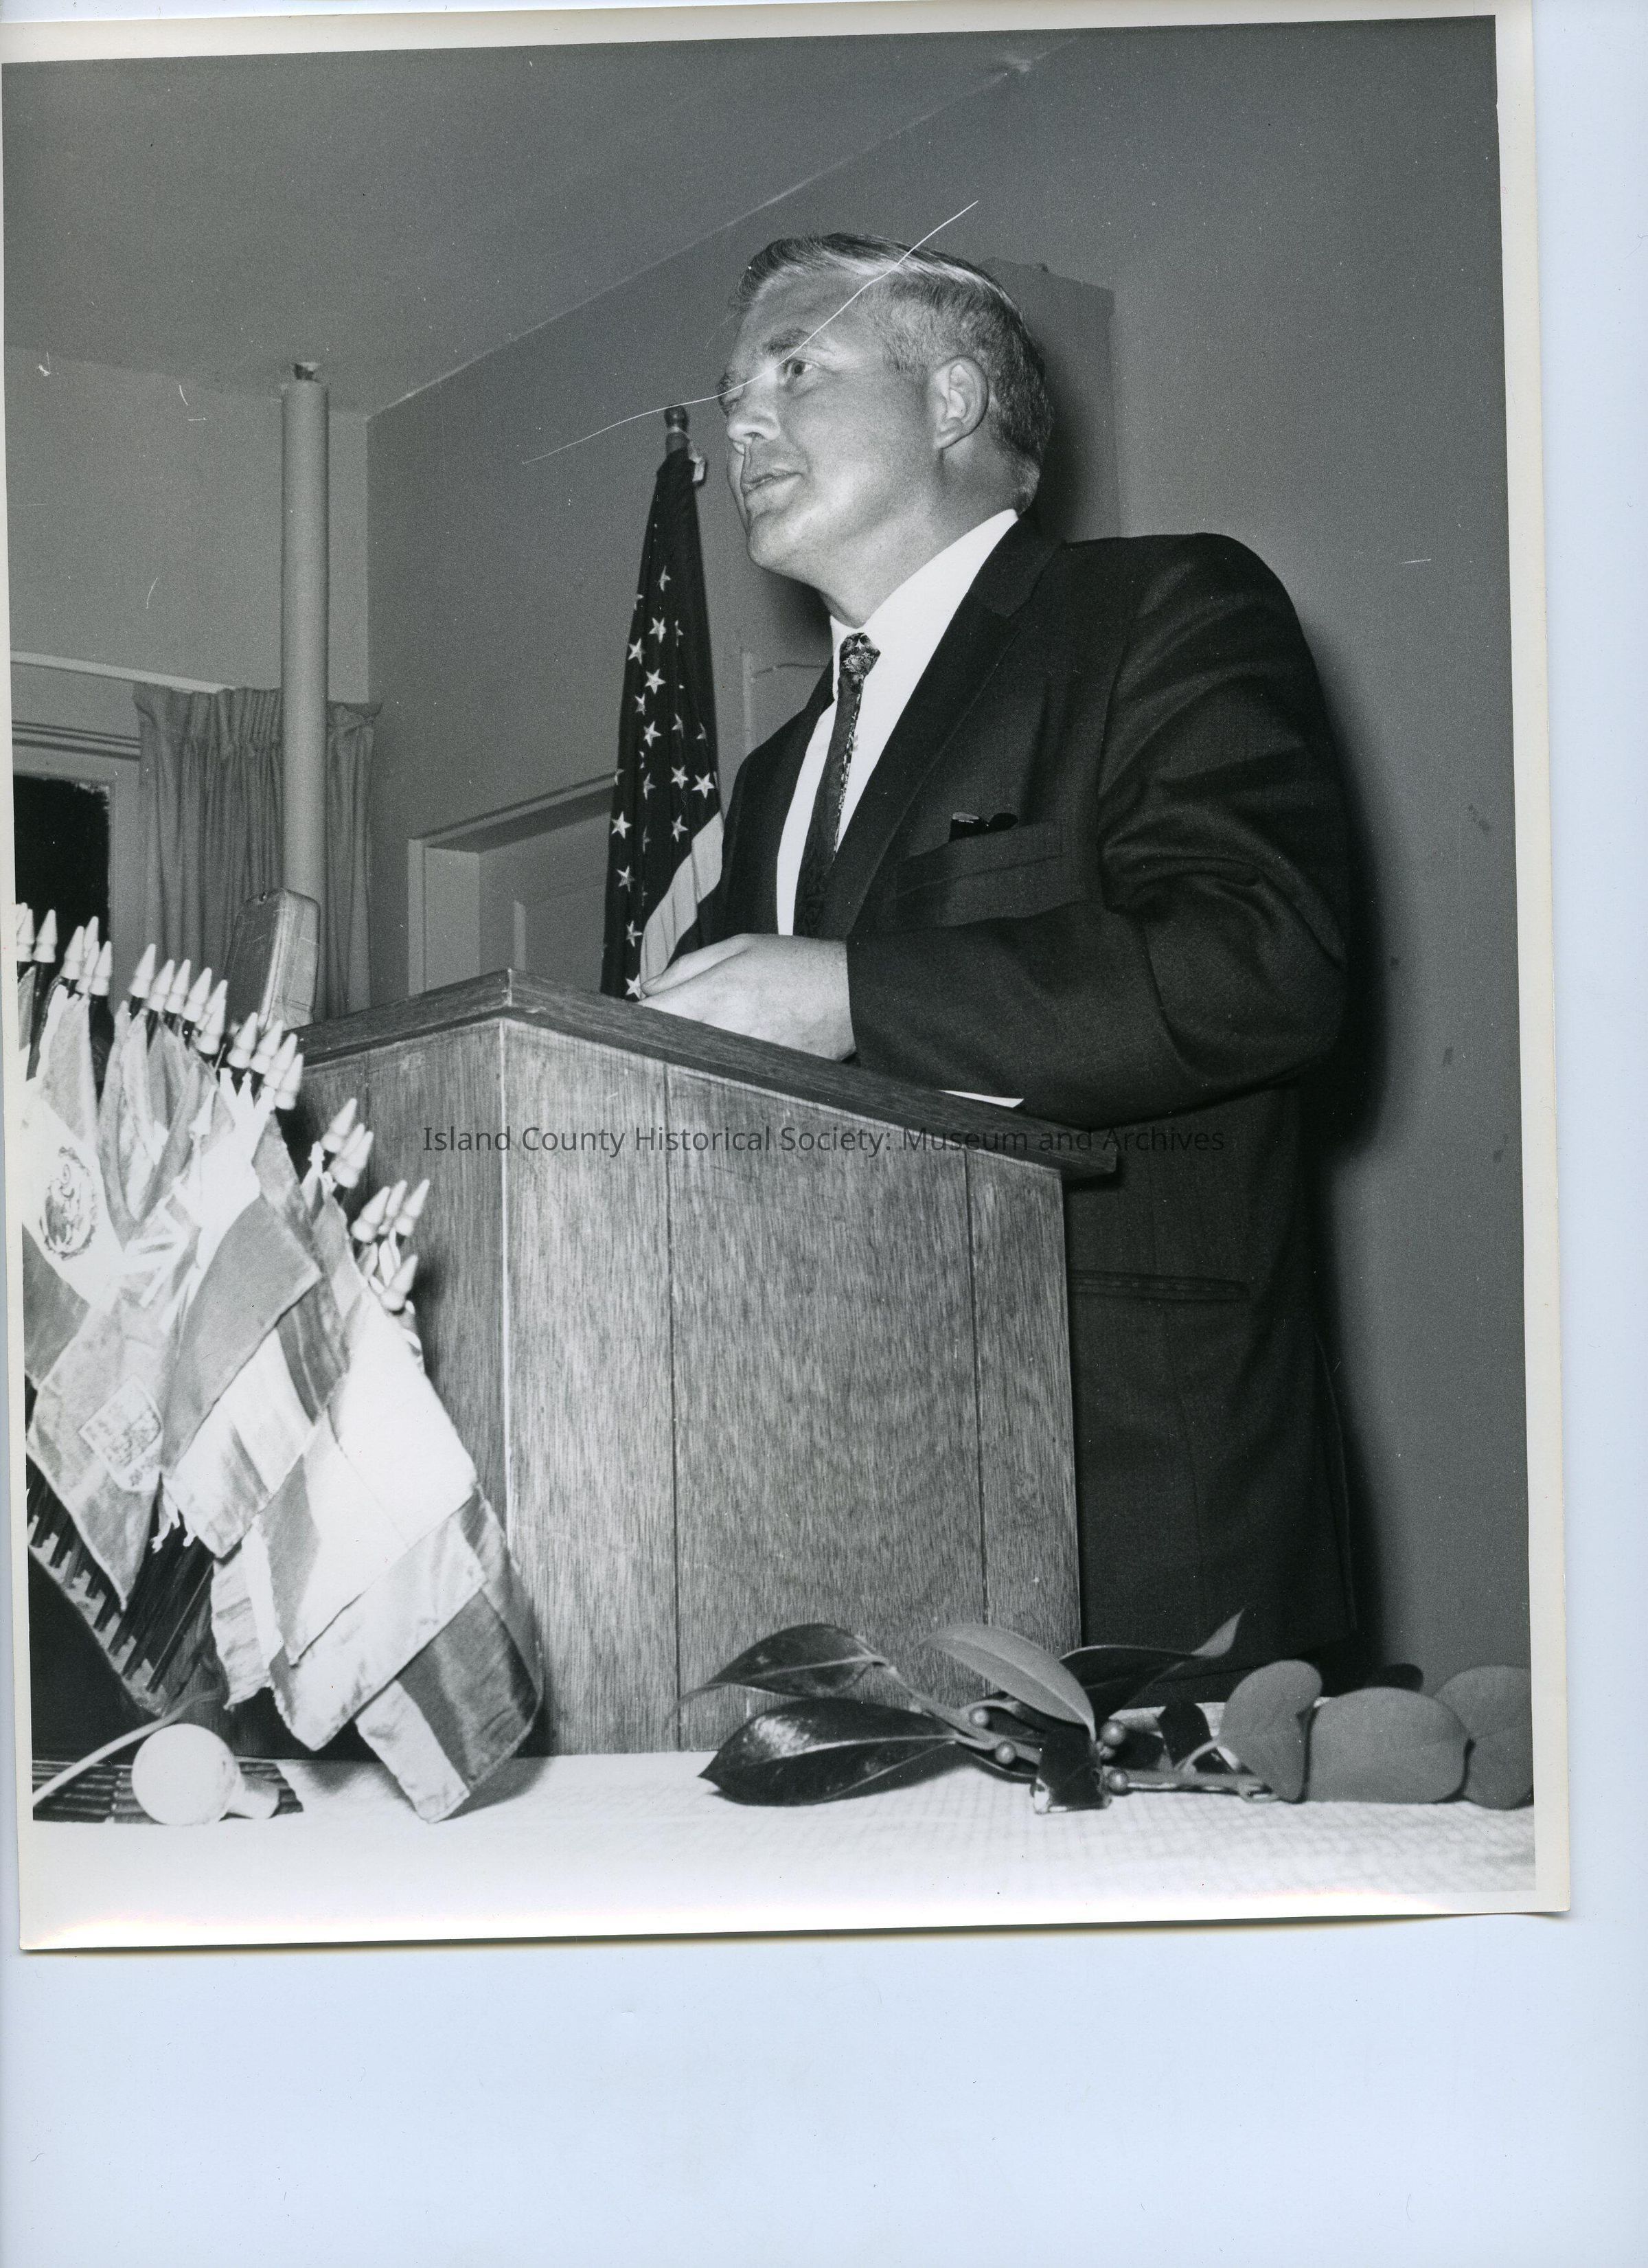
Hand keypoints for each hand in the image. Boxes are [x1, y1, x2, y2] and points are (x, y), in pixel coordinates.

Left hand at [637, 934, 854, 1059]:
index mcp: (712, 996)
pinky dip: (720, 1067)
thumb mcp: (739, 948)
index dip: (632, 1019)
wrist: (852, 996)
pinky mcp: (760, 1079)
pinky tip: (733, 1054)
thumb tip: (649, 988)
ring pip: (693, 1066)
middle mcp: (722, 1034)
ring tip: (711, 1040)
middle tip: (669, 1029)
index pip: (649, 1017)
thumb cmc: (796, 965)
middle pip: (666, 1048)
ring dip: (690, 1055)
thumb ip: (687, 967)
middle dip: (661, 1039)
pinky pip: (724, 1077)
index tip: (631, 1017)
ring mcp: (742, 1062)